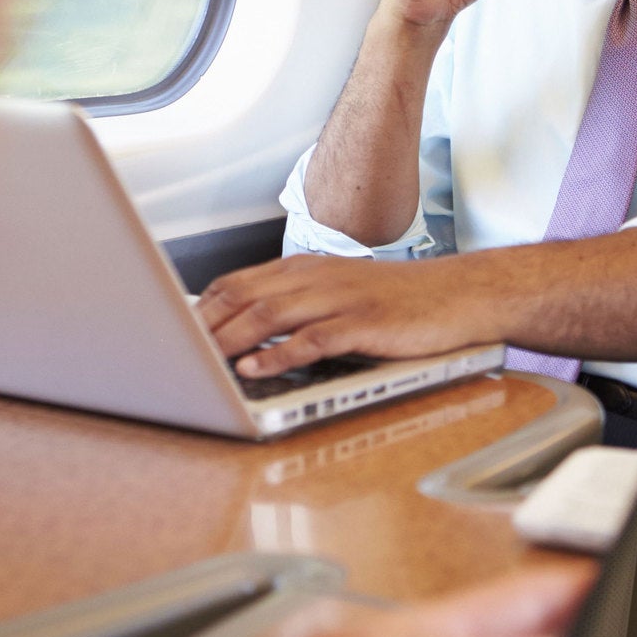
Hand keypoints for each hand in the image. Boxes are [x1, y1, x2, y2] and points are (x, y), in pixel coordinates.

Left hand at [198, 254, 490, 376]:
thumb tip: (251, 329)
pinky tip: (256, 368)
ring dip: (231, 339)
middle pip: (245, 295)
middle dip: (206, 324)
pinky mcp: (364, 323)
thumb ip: (301, 302)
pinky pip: (311, 339)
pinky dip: (278, 354)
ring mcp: (342, 298)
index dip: (203, 307)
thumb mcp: (344, 290)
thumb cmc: (404, 299)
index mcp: (309, 267)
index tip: (176, 332)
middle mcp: (319, 277)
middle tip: (176, 351)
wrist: (461, 294)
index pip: (240, 281)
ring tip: (203, 362)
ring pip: (270, 314)